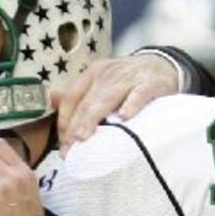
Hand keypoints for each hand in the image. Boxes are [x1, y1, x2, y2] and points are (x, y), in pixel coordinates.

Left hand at [53, 52, 178, 151]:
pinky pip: (139, 94)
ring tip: (83, 137)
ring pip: (106, 99)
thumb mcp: (100, 83)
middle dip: (75, 128)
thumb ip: (78, 94)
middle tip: (70, 151)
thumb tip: (53, 99)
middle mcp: (106, 75)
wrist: (162, 65)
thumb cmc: (126, 82)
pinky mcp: (150, 83)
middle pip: (86, 103)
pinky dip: (132, 104)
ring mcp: (128, 78)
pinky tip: (125, 117)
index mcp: (91, 75)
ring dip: (93, 119)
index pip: (71, 99)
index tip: (63, 147)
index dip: (64, 123)